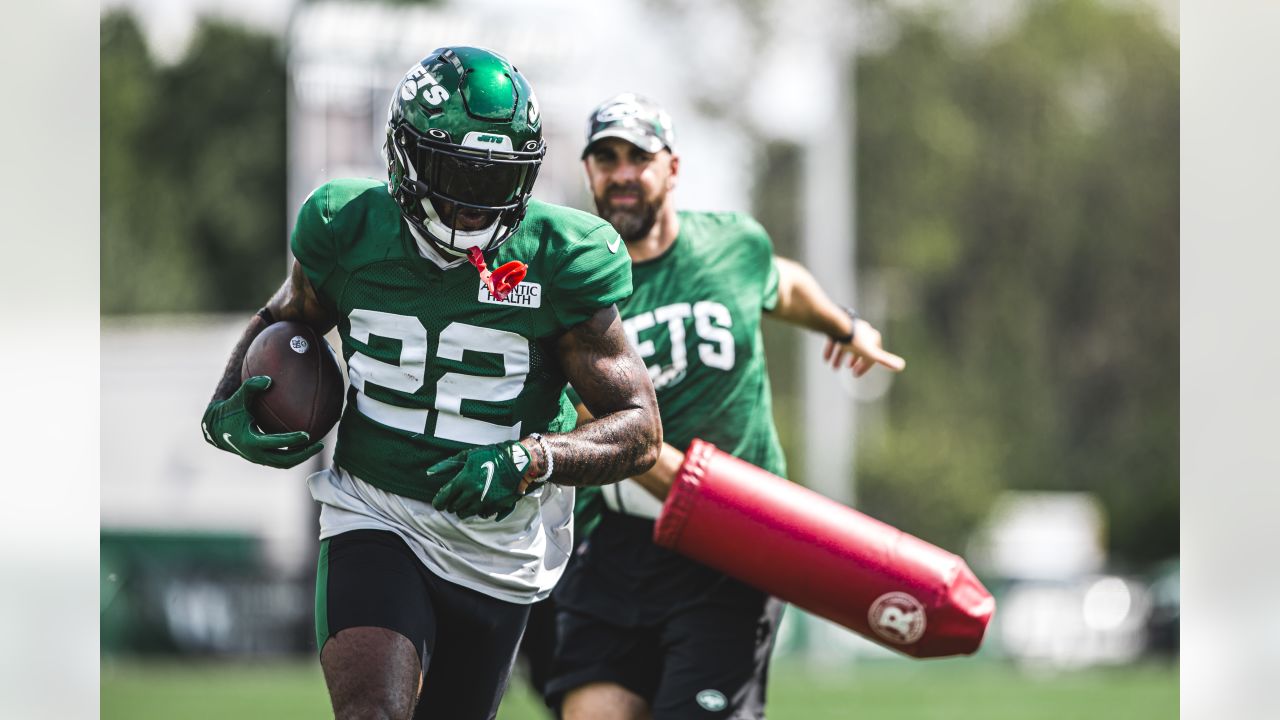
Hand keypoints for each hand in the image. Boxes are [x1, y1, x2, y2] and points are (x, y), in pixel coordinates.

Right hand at [200, 375, 323, 468]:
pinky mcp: (261, 458)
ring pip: (284, 463)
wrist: (215, 428)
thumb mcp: (238, 399)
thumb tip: (268, 379)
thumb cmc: (229, 411)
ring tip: (317, 446)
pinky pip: (281, 460)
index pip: (275, 444)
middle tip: (320, 445)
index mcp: (250, 441)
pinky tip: (306, 444)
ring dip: (301, 457)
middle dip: (303, 454)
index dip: (291, 441)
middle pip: (284, 460)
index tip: (307, 435)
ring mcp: (258, 458)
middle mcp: (255, 454)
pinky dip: (293, 454)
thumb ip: (251, 387)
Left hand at [428, 440, 531, 519]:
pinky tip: (481, 502)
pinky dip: (479, 510)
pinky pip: (482, 515)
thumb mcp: (468, 456)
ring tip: (467, 500)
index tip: (438, 503)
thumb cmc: (491, 456)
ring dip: (464, 509)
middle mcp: (473, 493)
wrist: (518, 461)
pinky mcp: (496, 506)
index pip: (443, 499)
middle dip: (452, 505)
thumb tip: (429, 472)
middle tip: (456, 498)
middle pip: (454, 508)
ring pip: (466, 514)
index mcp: (464, 480)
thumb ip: (447, 465)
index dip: (438, 503)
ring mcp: (485, 501)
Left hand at [823, 318, 906, 376]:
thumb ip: (885, 360)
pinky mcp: (837, 327)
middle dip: (854, 359)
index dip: (865, 366)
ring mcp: (849, 328)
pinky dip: (831, 350)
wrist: (837, 326)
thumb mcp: (870, 352)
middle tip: (848, 368)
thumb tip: (902, 366)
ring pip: (845, 345)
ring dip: (840, 357)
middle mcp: (862, 331)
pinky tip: (826, 359)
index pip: (872, 354)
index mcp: (872, 338)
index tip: (855, 374)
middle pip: (859, 349)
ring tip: (834, 367)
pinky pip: (834, 339)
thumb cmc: (855, 340)